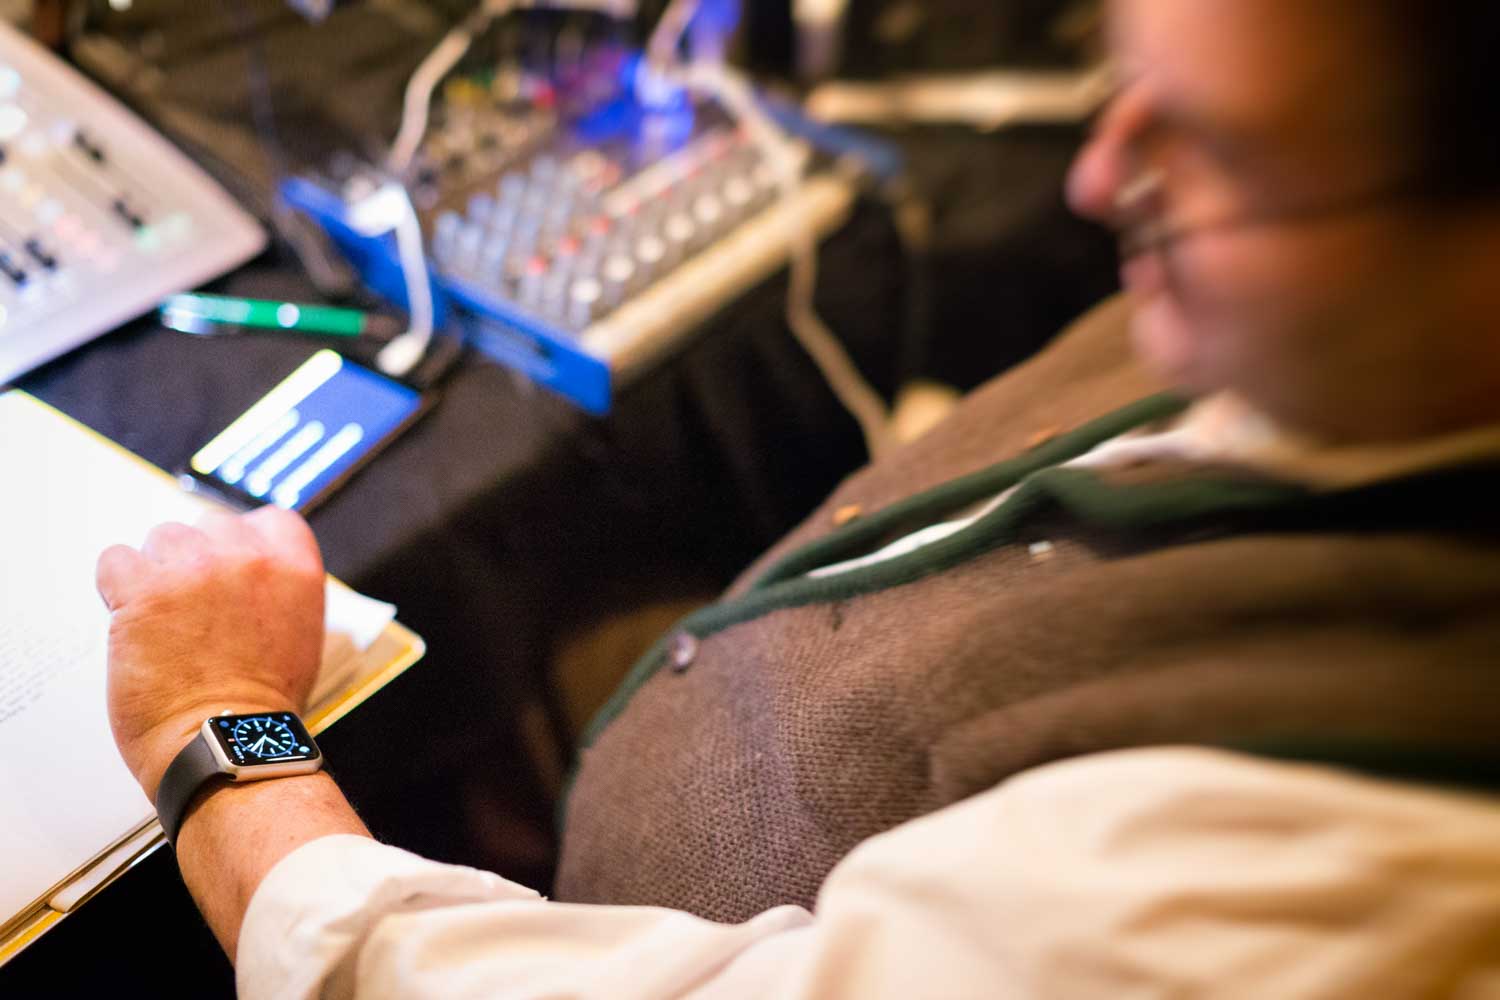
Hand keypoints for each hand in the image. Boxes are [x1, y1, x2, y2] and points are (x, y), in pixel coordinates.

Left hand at [96, 506, 325, 801]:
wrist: (227, 746)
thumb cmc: (261, 707)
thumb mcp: (300, 636)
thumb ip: (277, 592)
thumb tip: (246, 579)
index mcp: (294, 568)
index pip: (268, 520)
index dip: (243, 542)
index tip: (230, 566)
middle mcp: (248, 559)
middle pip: (209, 526)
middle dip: (198, 560)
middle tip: (192, 607)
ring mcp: (196, 570)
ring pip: (162, 539)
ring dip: (157, 572)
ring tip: (163, 619)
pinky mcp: (145, 591)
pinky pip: (116, 560)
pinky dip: (117, 588)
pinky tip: (133, 620)